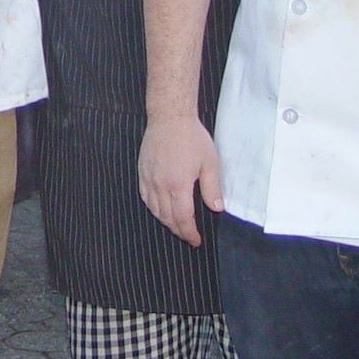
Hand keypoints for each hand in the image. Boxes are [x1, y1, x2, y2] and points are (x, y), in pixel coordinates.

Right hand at [137, 116, 221, 246]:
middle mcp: (160, 185)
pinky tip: (160, 210)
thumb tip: (216, 208)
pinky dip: (153, 208)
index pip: (183, 218)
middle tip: (188, 236)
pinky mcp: (142, 172)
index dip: (189, 233)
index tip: (196, 241)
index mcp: (179, 184)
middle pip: (167, 217)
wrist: (169, 117)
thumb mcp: (210, 162)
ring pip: (154, 210)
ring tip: (176, 226)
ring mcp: (149, 179)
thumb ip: (212, 188)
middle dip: (178, 230)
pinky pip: (145, 197)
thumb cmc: (192, 137)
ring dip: (165, 221)